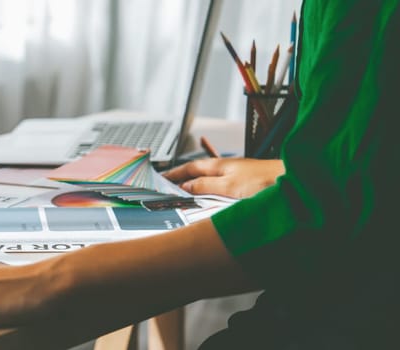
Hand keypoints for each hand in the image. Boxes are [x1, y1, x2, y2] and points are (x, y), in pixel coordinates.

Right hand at [162, 158, 283, 198]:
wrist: (293, 181)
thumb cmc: (265, 181)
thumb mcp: (228, 186)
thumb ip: (205, 186)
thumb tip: (185, 186)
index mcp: (220, 165)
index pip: (190, 167)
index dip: (175, 173)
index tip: (162, 178)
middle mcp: (228, 168)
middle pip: (200, 172)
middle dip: (184, 178)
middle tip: (170, 186)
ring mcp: (238, 175)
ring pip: (211, 179)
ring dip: (198, 186)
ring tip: (187, 194)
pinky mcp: (248, 184)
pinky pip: (222, 187)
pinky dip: (212, 191)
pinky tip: (214, 200)